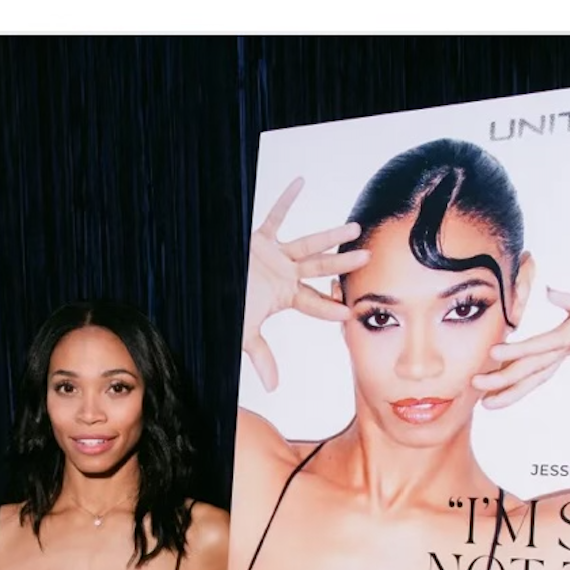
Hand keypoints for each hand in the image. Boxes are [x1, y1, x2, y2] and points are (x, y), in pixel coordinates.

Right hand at [243, 177, 368, 392]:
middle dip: (343, 264)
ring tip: (354, 227)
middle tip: (368, 257)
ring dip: (331, 236)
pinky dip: (286, 199)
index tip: (351, 312)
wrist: (202, 284)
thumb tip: (274, 386)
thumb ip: (261, 355)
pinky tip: (301, 182)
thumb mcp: (244, 333)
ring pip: (308, 243)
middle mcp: (284, 274)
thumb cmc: (225, 309)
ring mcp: (274, 255)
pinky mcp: (259, 237)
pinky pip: (275, 215)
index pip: (314, 303)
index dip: (331, 307)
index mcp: (284, 296)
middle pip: (320, 268)